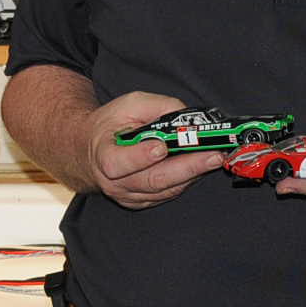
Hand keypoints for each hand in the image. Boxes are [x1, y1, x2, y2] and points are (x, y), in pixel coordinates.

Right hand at [86, 92, 224, 209]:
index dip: (140, 157)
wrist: (91, 150)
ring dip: (193, 174)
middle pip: (152, 180)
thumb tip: (187, 118)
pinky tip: (200, 167)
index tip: (161, 147)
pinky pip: (168, 194)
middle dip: (187, 167)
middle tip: (212, 155)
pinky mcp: (142, 202)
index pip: (119, 163)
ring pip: (165, 189)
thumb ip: (158, 107)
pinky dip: (186, 180)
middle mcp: (114, 182)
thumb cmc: (110, 126)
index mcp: (103, 155)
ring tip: (214, 159)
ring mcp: (129, 195)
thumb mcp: (129, 104)